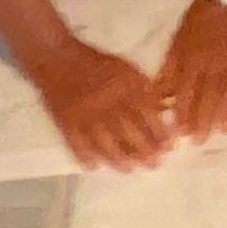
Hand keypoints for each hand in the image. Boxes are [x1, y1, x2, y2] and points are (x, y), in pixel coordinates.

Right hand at [33, 41, 173, 169]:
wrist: (57, 58)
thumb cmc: (97, 65)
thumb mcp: (126, 69)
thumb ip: (145, 89)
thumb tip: (166, 111)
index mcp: (123, 84)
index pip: (146, 112)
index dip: (160, 132)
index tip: (169, 146)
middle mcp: (105, 100)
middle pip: (128, 131)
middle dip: (144, 152)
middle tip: (154, 164)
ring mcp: (84, 113)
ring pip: (104, 143)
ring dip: (119, 160)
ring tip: (129, 168)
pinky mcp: (65, 121)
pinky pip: (77, 145)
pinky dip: (86, 158)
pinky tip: (95, 165)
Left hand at [160, 0, 226, 145]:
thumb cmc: (198, 22)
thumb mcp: (177, 42)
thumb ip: (169, 70)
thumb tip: (160, 96)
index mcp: (194, 62)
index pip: (187, 96)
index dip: (183, 117)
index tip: (180, 132)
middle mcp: (216, 69)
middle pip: (210, 104)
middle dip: (203, 125)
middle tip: (199, 140)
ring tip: (222, 129)